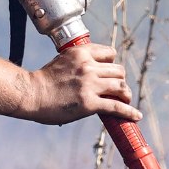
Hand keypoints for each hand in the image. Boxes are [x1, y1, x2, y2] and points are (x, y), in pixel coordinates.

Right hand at [16, 38, 137, 124]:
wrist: (31, 94)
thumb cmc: (43, 80)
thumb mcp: (62, 59)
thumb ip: (79, 61)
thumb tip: (92, 69)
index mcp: (81, 53)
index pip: (110, 53)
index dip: (113, 64)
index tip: (111, 73)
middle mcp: (88, 66)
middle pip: (119, 71)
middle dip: (120, 80)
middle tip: (118, 89)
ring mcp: (90, 85)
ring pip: (121, 86)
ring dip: (126, 94)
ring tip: (126, 100)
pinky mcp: (90, 103)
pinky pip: (117, 106)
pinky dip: (129, 111)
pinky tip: (136, 116)